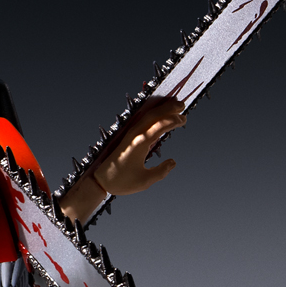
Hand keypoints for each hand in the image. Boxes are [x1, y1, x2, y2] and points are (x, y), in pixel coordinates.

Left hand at [60, 98, 186, 223]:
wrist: (101, 179)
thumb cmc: (121, 181)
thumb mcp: (144, 181)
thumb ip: (161, 172)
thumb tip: (173, 162)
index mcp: (140, 143)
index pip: (159, 125)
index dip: (172, 121)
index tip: (184, 119)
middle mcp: (135, 135)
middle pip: (153, 114)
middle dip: (168, 108)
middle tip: (182, 105)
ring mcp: (131, 134)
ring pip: (148, 115)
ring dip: (161, 109)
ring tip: (174, 107)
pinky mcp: (129, 136)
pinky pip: (143, 121)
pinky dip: (154, 116)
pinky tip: (160, 116)